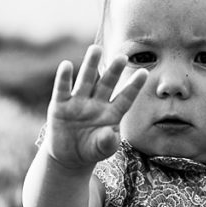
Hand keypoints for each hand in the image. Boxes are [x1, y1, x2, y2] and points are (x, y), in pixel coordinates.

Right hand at [44, 45, 147, 171]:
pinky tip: (66, 65)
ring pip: (86, 81)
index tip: (145, 73)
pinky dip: (64, 78)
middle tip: (122, 56)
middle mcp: (96, 103)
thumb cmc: (92, 149)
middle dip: (113, 71)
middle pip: (107, 84)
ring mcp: (78, 103)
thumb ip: (108, 143)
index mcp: (112, 113)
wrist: (69, 157)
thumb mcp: (103, 149)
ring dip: (90, 66)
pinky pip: (62, 90)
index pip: (125, 97)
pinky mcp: (60, 106)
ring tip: (95, 49)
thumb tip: (111, 133)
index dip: (134, 86)